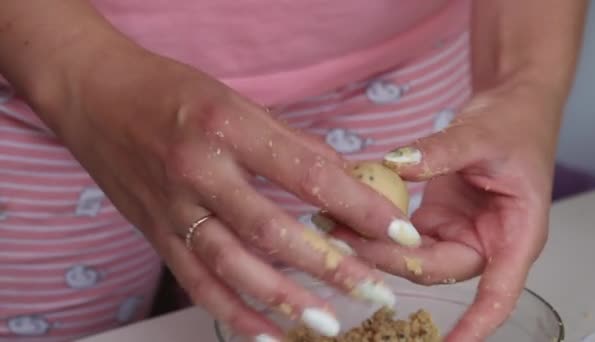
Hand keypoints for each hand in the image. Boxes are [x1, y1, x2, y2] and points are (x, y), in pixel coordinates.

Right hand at [36, 41, 422, 338]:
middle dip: (330, 265)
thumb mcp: (236, 101)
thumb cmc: (168, 92)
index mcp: (227, 127)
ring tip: (328, 323)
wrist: (94, 97)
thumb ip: (289, 142)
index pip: (307, 172)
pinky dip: (232, 312)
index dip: (359, 204)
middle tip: (374, 291)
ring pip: (233, 266)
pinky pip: (196, 282)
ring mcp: (173, 208)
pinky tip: (266, 334)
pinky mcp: (156, 234)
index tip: (398, 230)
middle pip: (272, 230)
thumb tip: (340, 175)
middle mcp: (199, 171)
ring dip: (284, 299)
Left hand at [331, 79, 562, 340]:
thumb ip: (442, 151)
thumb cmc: (515, 124)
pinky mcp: (434, 221)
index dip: (474, 325)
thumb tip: (398, 165)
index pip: (498, 293)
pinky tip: (346, 213)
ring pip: (410, 254)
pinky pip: (401, 232)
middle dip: (387, 259)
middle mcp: (483, 242)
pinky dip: (374, 224)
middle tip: (344, 239)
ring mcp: (455, 233)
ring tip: (333, 224)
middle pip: (433, 268)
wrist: (509, 108)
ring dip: (373, 244)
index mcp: (514, 235)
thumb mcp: (482, 135)